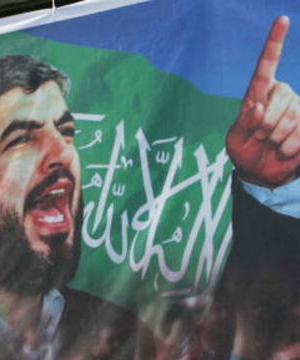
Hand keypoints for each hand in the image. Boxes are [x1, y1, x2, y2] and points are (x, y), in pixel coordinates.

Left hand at [227, 16, 299, 186]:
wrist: (260, 171)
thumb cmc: (244, 151)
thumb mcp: (235, 139)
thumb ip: (245, 123)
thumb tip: (259, 107)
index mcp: (258, 93)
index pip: (266, 65)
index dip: (275, 42)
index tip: (282, 19)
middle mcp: (281, 94)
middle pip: (280, 100)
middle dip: (266, 126)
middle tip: (260, 138)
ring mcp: (297, 107)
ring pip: (292, 116)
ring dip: (277, 138)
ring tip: (270, 144)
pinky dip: (290, 147)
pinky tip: (283, 151)